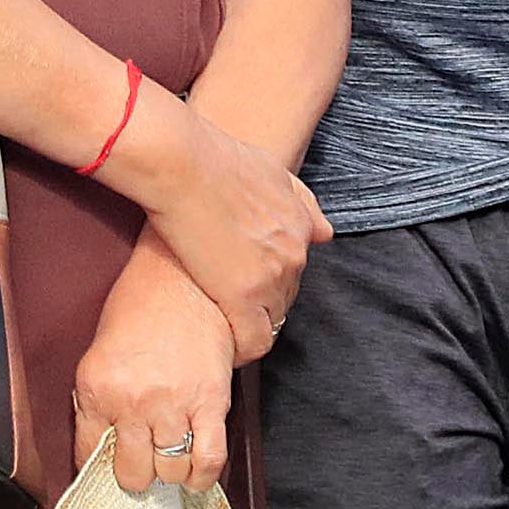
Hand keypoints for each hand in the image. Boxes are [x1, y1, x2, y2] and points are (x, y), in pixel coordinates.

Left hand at [74, 237, 235, 493]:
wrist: (184, 274)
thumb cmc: (141, 304)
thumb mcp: (99, 349)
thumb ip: (96, 399)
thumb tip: (100, 444)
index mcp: (98, 387)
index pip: (89, 455)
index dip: (99, 468)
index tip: (107, 469)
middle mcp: (134, 401)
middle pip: (133, 474)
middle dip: (137, 474)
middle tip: (143, 461)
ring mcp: (174, 404)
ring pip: (170, 471)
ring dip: (170, 471)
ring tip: (169, 457)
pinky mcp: (212, 402)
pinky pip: (208, 459)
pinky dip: (202, 476)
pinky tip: (196, 473)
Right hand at [94, 86, 328, 361]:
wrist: (184, 165)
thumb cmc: (215, 159)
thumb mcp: (270, 170)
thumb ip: (300, 201)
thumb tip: (324, 232)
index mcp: (300, 226)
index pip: (294, 270)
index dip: (268, 280)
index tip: (242, 283)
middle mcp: (293, 254)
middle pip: (285, 297)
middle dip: (260, 303)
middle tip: (226, 303)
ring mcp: (270, 278)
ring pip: (271, 321)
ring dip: (250, 326)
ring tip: (222, 324)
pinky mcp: (242, 298)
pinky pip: (254, 342)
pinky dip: (242, 349)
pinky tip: (224, 346)